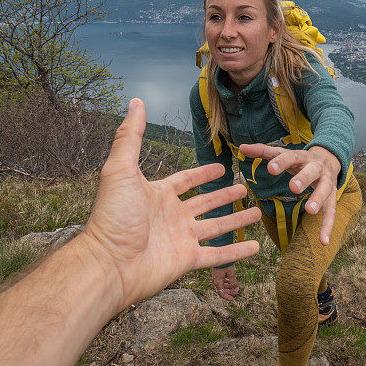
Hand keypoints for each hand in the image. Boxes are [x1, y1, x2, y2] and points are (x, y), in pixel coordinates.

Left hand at [83, 98, 261, 310]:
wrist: (109, 264)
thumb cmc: (112, 217)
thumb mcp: (121, 169)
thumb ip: (131, 136)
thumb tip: (135, 101)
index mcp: (158, 195)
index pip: (185, 180)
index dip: (202, 174)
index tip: (220, 168)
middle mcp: (171, 216)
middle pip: (205, 203)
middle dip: (224, 195)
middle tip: (244, 188)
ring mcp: (181, 239)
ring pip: (216, 227)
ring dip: (236, 220)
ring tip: (257, 212)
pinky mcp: (187, 260)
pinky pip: (218, 255)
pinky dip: (237, 252)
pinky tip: (256, 248)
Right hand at [211, 266, 239, 300]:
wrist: (219, 254)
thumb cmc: (225, 264)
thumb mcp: (231, 273)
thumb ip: (233, 282)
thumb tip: (236, 288)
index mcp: (217, 282)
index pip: (221, 294)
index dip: (227, 297)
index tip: (233, 299)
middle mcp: (215, 280)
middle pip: (222, 290)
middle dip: (230, 291)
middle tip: (236, 291)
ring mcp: (215, 277)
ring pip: (222, 285)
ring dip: (228, 287)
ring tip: (235, 286)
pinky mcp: (216, 273)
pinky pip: (221, 280)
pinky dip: (226, 282)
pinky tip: (231, 281)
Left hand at [238, 143, 339, 245]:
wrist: (329, 158)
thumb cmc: (299, 160)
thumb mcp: (283, 153)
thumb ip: (263, 151)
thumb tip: (242, 147)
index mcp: (302, 156)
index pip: (291, 156)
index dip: (281, 162)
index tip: (270, 168)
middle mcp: (316, 167)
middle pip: (311, 171)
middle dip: (303, 178)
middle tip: (293, 187)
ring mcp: (326, 181)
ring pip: (325, 189)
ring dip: (318, 199)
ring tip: (310, 211)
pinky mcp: (332, 196)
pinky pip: (331, 211)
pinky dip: (328, 227)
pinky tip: (323, 241)